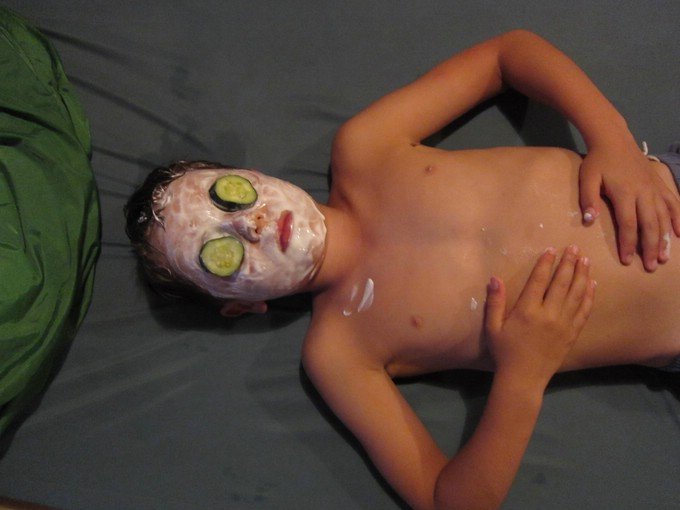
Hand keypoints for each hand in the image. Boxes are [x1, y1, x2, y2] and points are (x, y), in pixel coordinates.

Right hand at [484, 246, 595, 386]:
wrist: (523, 378)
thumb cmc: (505, 352)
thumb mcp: (493, 327)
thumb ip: (494, 302)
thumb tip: (494, 278)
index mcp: (527, 311)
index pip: (539, 280)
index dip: (545, 263)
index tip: (551, 250)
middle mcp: (548, 314)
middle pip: (562, 283)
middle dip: (568, 263)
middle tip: (574, 248)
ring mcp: (563, 324)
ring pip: (576, 294)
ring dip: (582, 275)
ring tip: (585, 260)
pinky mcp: (572, 333)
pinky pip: (584, 311)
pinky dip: (589, 296)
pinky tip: (592, 284)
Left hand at [579, 144, 679, 270]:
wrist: (615, 139)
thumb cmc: (598, 161)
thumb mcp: (587, 178)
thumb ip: (588, 199)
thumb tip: (589, 220)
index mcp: (625, 193)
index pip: (628, 224)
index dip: (628, 243)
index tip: (627, 260)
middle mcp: (644, 192)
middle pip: (650, 224)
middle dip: (651, 247)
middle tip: (651, 266)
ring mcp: (655, 188)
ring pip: (665, 216)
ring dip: (666, 238)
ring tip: (665, 258)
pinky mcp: (660, 184)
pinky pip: (674, 202)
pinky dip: (679, 218)